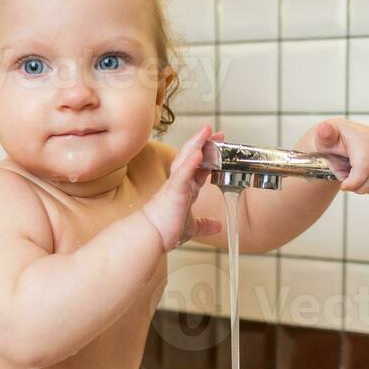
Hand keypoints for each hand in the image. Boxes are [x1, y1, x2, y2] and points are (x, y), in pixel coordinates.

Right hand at [142, 123, 223, 251]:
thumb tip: (217, 226)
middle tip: (217, 132)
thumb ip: (204, 224)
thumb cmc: (164, 230)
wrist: (149, 238)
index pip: (199, 168)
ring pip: (185, 159)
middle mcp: (179, 184)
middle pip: (192, 157)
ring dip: (197, 144)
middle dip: (205, 143)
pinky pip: (182, 175)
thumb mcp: (191, 227)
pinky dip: (190, 164)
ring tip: (207, 131)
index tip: (219, 145)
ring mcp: (175, 186)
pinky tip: (199, 153)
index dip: (210, 156)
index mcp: (184, 190)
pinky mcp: (172, 192)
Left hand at [311, 118, 368, 193]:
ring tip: (360, 186)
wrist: (340, 138)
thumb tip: (324, 129)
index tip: (344, 186)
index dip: (354, 182)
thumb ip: (324, 136)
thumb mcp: (323, 139)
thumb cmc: (332, 142)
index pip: (364, 167)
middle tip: (351, 187)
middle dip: (362, 186)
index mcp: (361, 136)